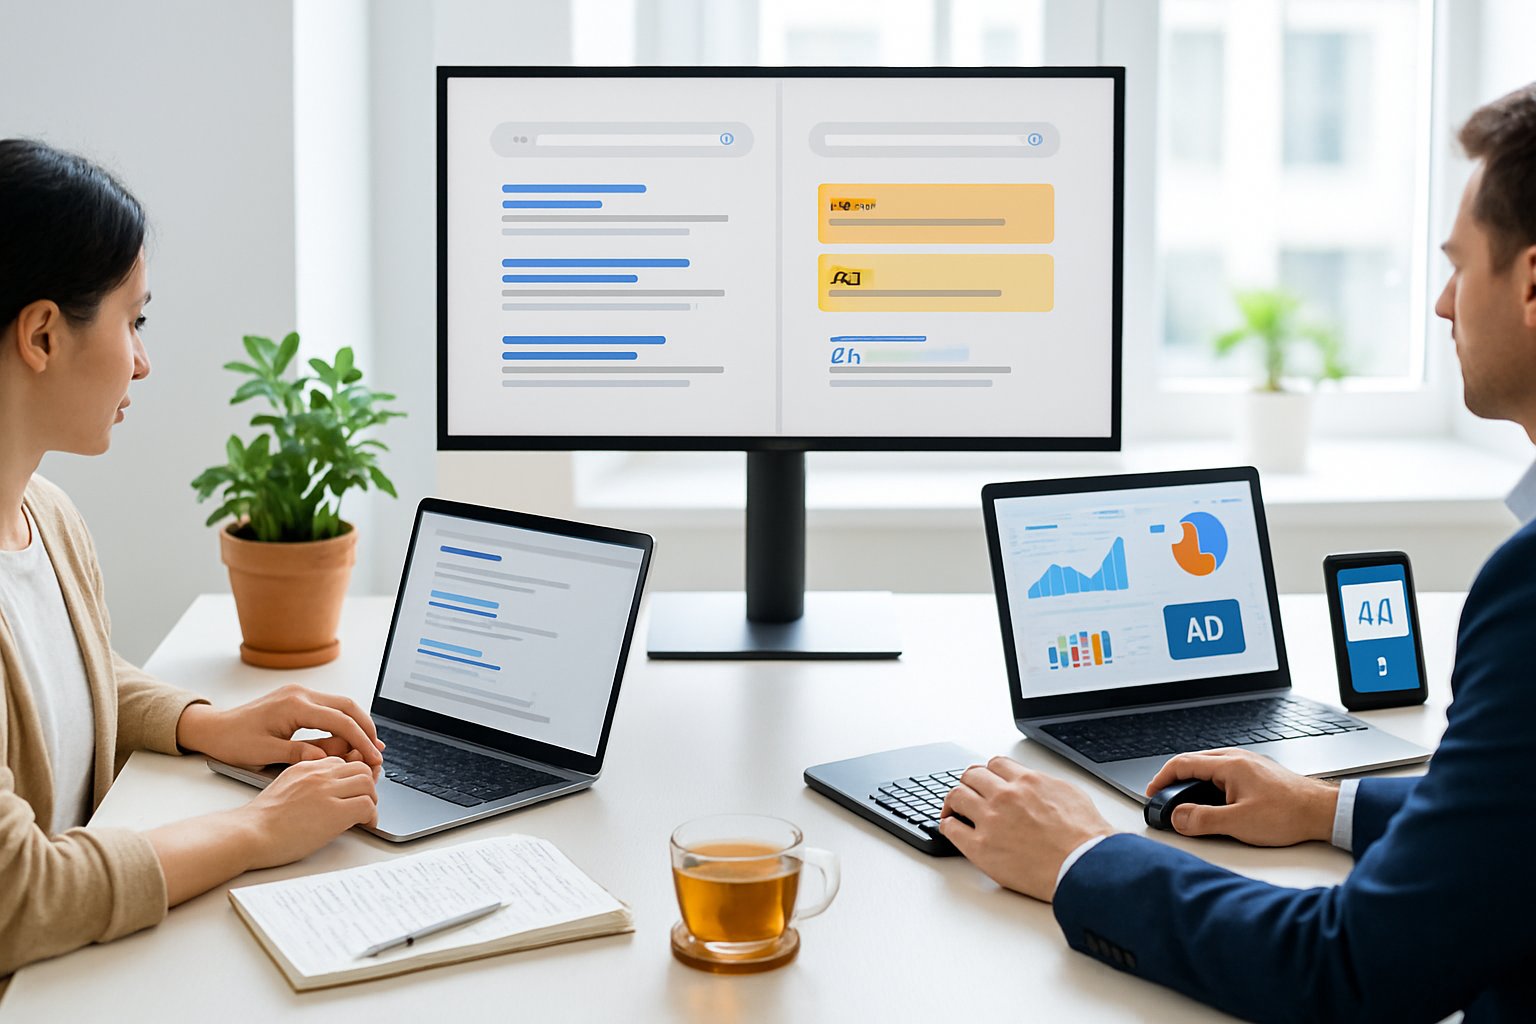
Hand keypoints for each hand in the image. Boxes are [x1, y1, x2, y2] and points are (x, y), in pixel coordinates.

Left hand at [176, 684, 384, 769]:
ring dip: (357, 725)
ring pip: (341, 705)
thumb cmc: (233, 741)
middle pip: (347, 706)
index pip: (339, 721)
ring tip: (368, 747)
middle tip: (378, 751)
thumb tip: (327, 758)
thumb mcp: (264, 753)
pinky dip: (342, 723)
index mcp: (294, 705)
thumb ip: (298, 754)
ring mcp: (300, 694)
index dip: (360, 740)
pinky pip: (329, 708)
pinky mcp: (297, 699)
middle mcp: (300, 694)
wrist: (214, 728)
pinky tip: (347, 738)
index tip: (373, 757)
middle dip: (366, 728)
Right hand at [240, 757, 378, 867]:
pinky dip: (371, 816)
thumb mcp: (284, 789)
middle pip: (360, 767)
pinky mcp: (335, 811)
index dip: (354, 775)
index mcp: (305, 767)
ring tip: (365, 815)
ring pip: (367, 783)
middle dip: (368, 784)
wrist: (248, 834)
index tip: (357, 787)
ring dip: (371, 799)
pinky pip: (367, 806)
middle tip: (366, 801)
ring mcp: (327, 791)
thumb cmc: (260, 821)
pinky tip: (364, 825)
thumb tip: (328, 793)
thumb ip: (307, 784)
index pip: (343, 760)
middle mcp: (318, 774)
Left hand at [939, 756, 1113, 901]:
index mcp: (1027, 781)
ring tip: (954, 810)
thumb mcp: (1070, 795)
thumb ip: (1045, 785)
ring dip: (954, 801)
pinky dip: (948, 826)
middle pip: (971, 776)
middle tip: (967, 793)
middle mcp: (1004, 796)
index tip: (986, 781)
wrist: (1084, 866)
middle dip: (969, 783)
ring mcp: (990, 820)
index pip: (995, 764)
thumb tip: (1035, 785)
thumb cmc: (1085, 838)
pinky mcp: (981, 847)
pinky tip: (952, 829)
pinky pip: (951, 829)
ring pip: (956, 796)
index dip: (989, 772)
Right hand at [1145, 748, 1338, 845]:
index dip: (1162, 778)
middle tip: (1165, 797)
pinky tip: (1216, 799)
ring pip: (1210, 766)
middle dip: (1175, 779)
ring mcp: (1250, 764)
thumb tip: (1177, 817)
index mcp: (1229, 765)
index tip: (1152, 792)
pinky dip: (1211, 783)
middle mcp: (1238, 758)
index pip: (1182, 763)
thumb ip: (1203, 820)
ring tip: (1187, 800)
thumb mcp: (1239, 822)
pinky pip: (1225, 772)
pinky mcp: (1259, 773)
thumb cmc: (1289, 814)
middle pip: (1194, 761)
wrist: (1324, 812)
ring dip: (1194, 780)